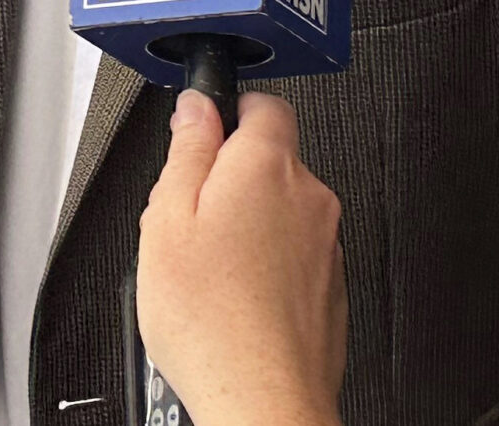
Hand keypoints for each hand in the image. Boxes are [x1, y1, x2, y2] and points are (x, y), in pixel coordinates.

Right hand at [136, 92, 346, 425]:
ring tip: (207, 271)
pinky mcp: (332, 289)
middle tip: (189, 218)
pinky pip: (295, 257)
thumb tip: (197, 107)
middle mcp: (309, 198)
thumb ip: (186, 149)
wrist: (262, 399)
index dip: (229, 108)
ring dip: (250, 227)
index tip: (202, 128)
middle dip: (230, 178)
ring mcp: (327, 246)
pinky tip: (233, 300)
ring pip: (281, 212)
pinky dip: (268, 268)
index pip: (264, 102)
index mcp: (267, 166)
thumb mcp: (167, 218)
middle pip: (270, 161)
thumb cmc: (212, 320)